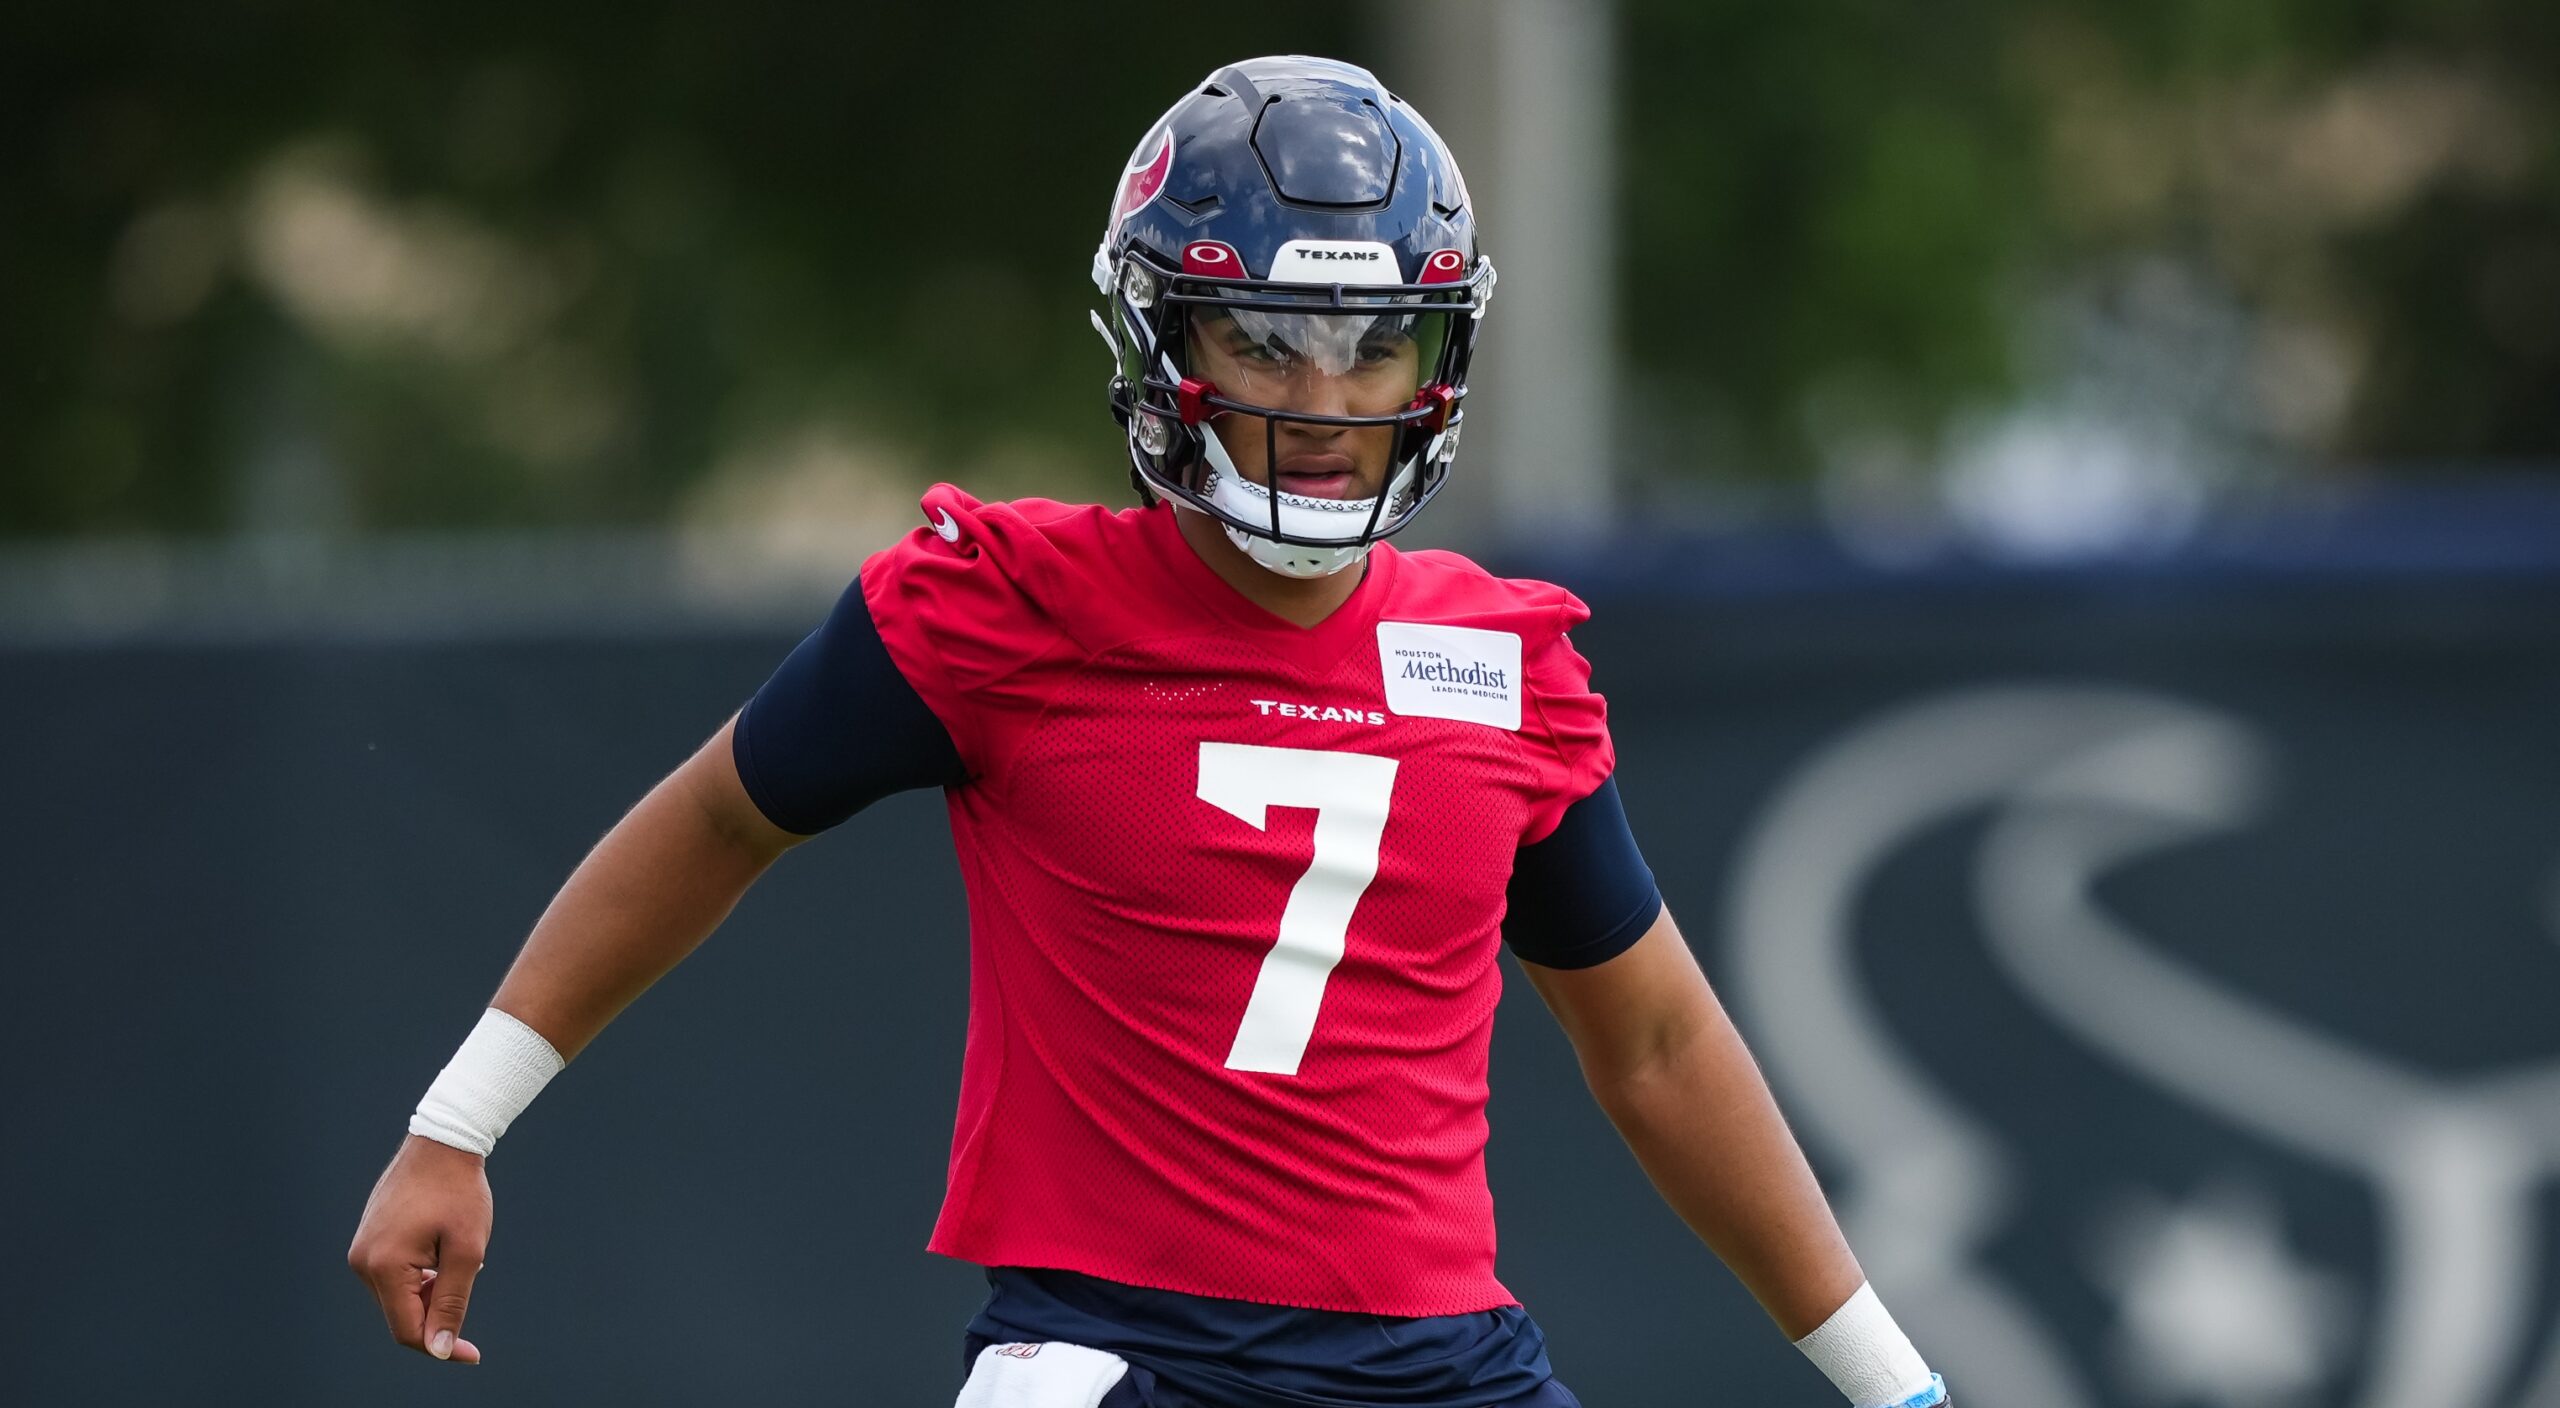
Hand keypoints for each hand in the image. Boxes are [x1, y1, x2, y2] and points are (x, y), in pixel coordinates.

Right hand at [349, 1134, 493, 1363]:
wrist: (443, 1141)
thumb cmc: (459, 1192)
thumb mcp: (467, 1251)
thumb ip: (452, 1303)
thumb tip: (440, 1350)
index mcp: (383, 1266)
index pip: (408, 1330)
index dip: (441, 1347)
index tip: (473, 1355)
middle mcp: (362, 1262)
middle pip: (402, 1314)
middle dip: (438, 1310)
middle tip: (469, 1275)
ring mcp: (361, 1249)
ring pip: (399, 1295)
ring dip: (431, 1290)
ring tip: (456, 1253)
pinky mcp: (368, 1239)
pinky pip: (393, 1274)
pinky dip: (421, 1274)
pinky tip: (442, 1247)